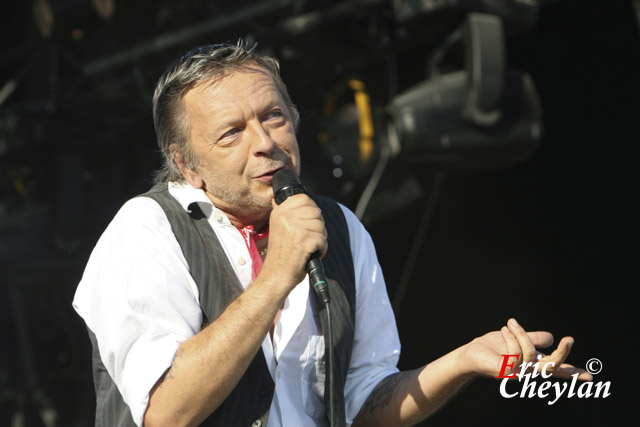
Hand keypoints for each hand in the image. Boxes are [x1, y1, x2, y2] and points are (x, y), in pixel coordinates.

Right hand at [260, 194, 326, 289]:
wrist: (275, 276)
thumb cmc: (280, 255)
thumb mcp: (278, 228)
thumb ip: (288, 214)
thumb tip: (299, 198)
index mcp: (279, 212)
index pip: (304, 198)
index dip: (311, 209)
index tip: (308, 222)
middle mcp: (285, 217)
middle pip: (316, 211)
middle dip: (318, 226)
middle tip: (309, 238)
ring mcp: (295, 228)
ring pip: (321, 225)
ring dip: (320, 238)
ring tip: (309, 247)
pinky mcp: (303, 241)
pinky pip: (323, 239)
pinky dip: (322, 249)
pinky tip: (312, 254)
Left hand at [462, 318, 592, 380]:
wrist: (470, 353)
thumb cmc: (492, 347)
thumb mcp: (516, 339)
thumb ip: (533, 339)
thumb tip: (551, 337)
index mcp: (533, 364)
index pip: (557, 370)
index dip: (573, 374)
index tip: (592, 377)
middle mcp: (528, 371)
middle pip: (552, 367)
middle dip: (562, 353)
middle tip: (570, 339)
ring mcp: (517, 373)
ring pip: (530, 352)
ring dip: (521, 333)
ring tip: (510, 324)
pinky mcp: (506, 371)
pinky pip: (515, 351)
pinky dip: (511, 336)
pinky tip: (505, 330)